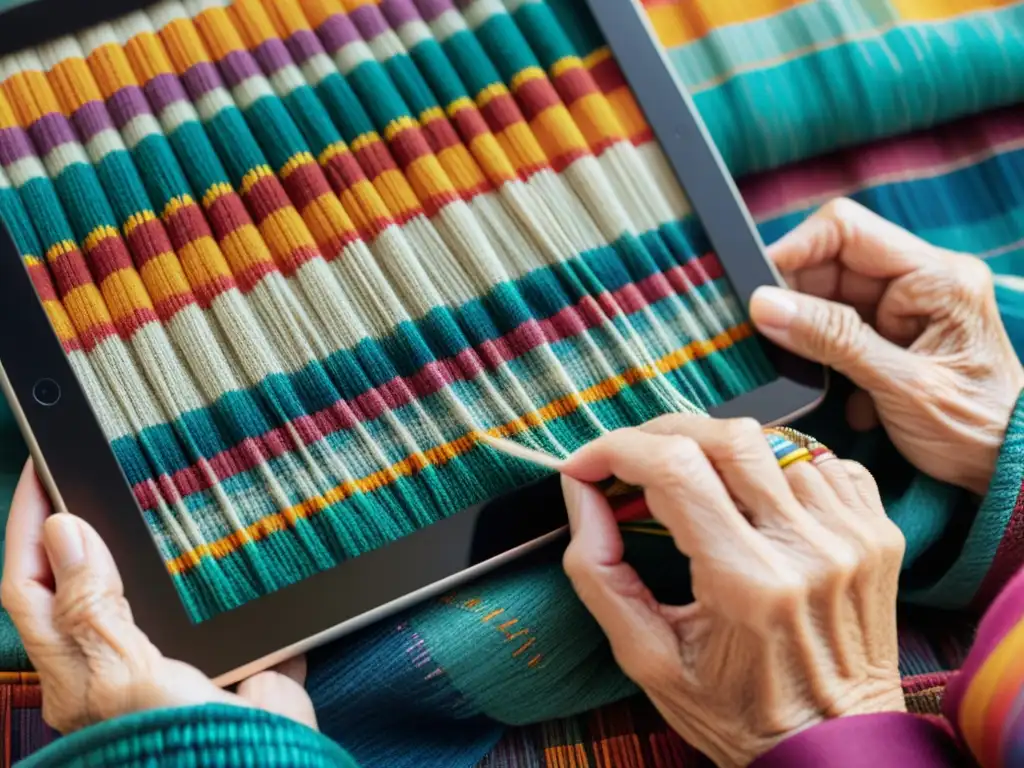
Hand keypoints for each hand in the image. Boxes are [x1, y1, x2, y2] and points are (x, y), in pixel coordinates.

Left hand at [1, 461, 317, 733]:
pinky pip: (218, 594)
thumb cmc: (182, 748)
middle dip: (82, 521)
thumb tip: (66, 531)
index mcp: (77, 666)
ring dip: (150, 538)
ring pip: (147, 578)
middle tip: (93, 468)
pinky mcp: (227, 649)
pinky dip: (223, 564)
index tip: (42, 467)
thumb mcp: (125, 676)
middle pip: (82, 576)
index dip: (30, 522)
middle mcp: (115, 655)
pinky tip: (232, 535)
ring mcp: (172, 651)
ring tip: (154, 489)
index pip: (30, 581)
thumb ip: (93, 607)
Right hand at [560, 415, 905, 767]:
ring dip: (719, 455)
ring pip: (773, 444)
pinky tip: (757, 500)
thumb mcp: (647, 658)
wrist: (834, 749)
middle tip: (632, 460)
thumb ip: (600, 573)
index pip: (674, 469)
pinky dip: (778, 466)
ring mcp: (852, 536)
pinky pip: (821, 462)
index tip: (587, 463)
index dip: (616, 449)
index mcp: (746, 583)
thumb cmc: (737, 712)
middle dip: (662, 434)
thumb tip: (582, 492)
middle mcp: (807, 549)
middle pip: (727, 437)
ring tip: (697, 490)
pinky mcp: (878, 534)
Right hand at [750, 198, 1023, 495]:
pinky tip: (841, 392)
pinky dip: (826, 356)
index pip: (846, 230)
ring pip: (831, 298)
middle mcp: (924, 280)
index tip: (756, 289)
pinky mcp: (898, 334)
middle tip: (766, 338)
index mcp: (937, 277)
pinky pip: (842, 328)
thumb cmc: (976, 429)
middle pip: (832, 263)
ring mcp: (910, 306)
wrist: (1012, 468)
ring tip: (805, 370)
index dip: (793, 250)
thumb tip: (765, 304)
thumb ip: (832, 339)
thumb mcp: (900, 386)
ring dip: (809, 334)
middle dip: (795, 299)